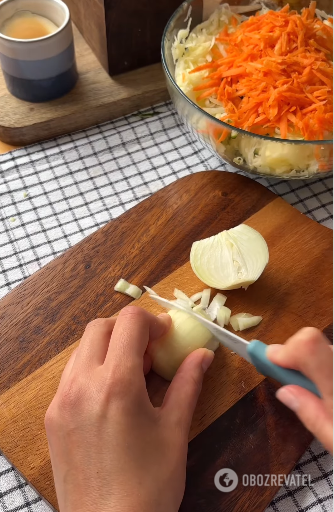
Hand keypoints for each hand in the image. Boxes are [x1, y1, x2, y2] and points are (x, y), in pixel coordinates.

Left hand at [45, 306, 213, 511]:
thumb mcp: (174, 430)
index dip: (153, 321)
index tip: (167, 336)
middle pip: (100, 327)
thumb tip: (203, 355)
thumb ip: (188, 383)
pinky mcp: (53, 416)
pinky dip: (93, 368)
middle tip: (150, 351)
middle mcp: (81, 384)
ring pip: (82, 349)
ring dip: (109, 347)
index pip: (129, 322)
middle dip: (128, 329)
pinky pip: (71, 374)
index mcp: (116, 384)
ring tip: (133, 373)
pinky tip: (112, 394)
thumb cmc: (149, 484)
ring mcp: (61, 400)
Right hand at [267, 328, 332, 452]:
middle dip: (301, 358)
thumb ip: (310, 413)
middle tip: (299, 383)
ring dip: (323, 365)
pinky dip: (333, 369)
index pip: (308, 344)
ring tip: (328, 394)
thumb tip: (286, 390)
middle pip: (317, 343)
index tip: (274, 361)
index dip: (286, 348)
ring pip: (332, 351)